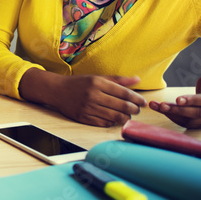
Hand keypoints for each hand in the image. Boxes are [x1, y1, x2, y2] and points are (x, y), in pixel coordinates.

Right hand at [22, 69, 145, 126]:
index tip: (143, 102)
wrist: (57, 90)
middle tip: (137, 110)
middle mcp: (93, 95)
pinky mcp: (83, 117)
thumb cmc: (80, 83)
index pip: (124, 93)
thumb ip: (118, 79)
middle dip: (134, 109)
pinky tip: (114, 118)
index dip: (137, 99)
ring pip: (115, 116)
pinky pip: (104, 123)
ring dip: (125, 117)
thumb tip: (137, 79)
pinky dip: (112, 122)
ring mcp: (87, 107)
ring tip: (127, 115)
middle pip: (122, 106)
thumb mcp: (97, 77)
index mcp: (98, 82)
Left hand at [149, 63, 200, 128]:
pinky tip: (158, 108)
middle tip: (162, 105)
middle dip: (178, 110)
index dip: (192, 100)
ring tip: (156, 106)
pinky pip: (183, 122)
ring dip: (170, 113)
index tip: (178, 99)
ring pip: (187, 119)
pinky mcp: (196, 124)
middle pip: (195, 113)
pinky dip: (170, 116)